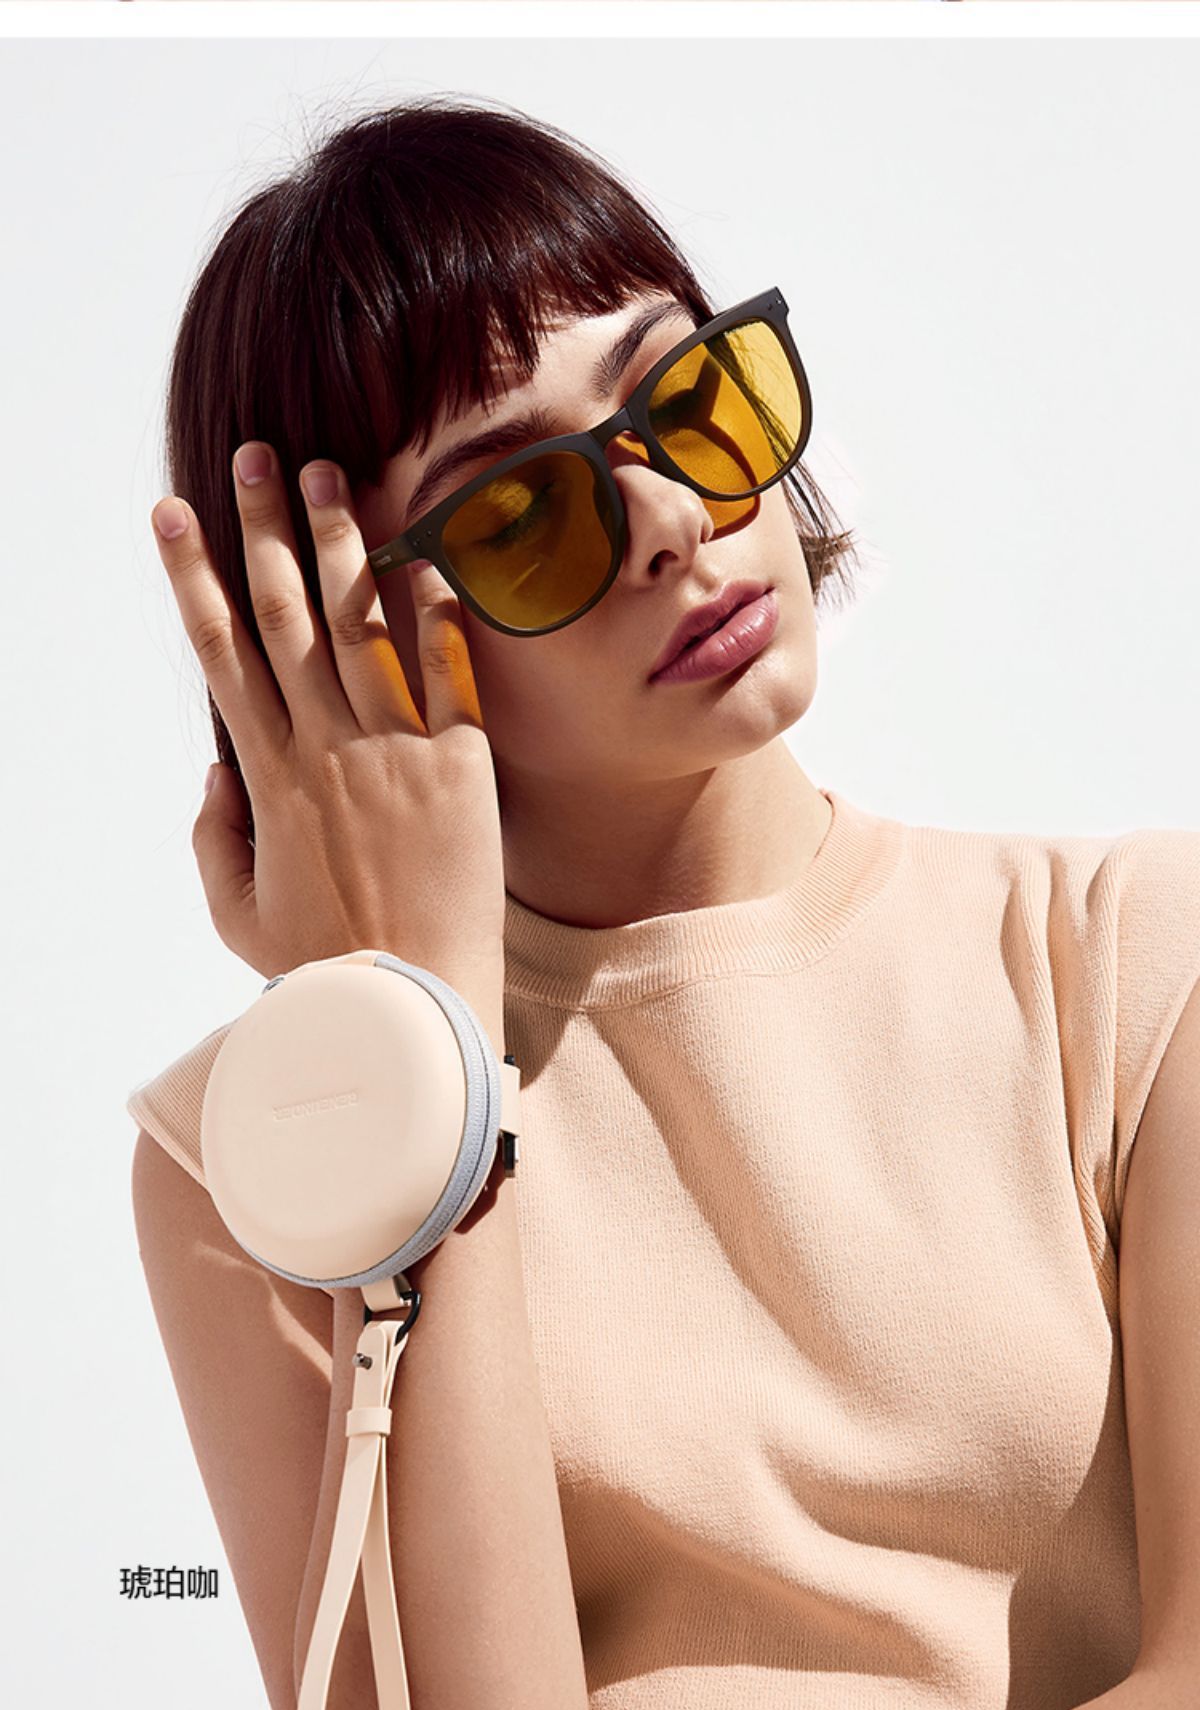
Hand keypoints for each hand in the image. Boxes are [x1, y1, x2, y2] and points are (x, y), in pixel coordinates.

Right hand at [150, 442, 507, 1011]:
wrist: (415, 1004)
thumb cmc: (323, 967)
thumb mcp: (236, 916)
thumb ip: (213, 837)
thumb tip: (212, 769)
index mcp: (268, 777)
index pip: (221, 653)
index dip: (193, 578)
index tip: (173, 515)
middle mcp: (327, 746)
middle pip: (284, 615)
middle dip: (263, 528)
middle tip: (255, 457)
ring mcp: (397, 749)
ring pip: (360, 625)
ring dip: (341, 544)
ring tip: (329, 476)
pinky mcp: (464, 765)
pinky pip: (450, 672)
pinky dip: (438, 611)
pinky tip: (427, 555)